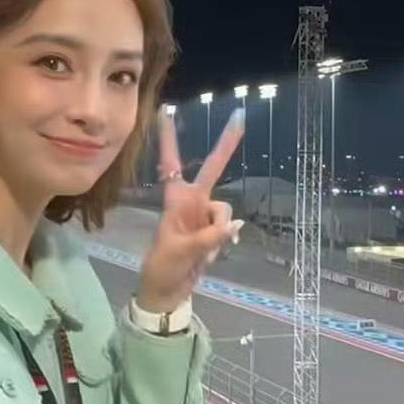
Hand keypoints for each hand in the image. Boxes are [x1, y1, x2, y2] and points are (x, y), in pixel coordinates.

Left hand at [137, 110, 244, 313]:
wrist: (167, 291)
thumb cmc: (163, 267)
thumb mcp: (180, 251)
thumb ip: (207, 237)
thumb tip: (232, 225)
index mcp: (175, 201)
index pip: (171, 164)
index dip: (170, 139)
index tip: (166, 111)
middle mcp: (191, 202)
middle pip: (212, 170)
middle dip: (226, 146)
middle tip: (240, 117)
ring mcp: (204, 217)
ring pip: (225, 210)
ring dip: (219, 231)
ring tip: (201, 253)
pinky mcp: (214, 232)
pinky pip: (228, 229)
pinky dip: (222, 242)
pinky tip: (208, 257)